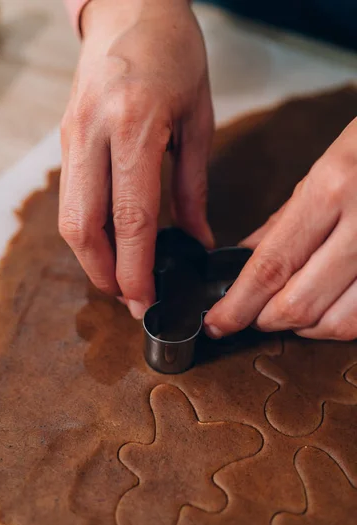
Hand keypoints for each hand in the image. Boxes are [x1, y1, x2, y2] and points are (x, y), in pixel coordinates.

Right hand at [60, 0, 213, 318]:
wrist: (129, 5)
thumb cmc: (173, 54)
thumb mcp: (198, 120)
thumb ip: (194, 187)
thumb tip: (197, 240)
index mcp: (135, 126)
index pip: (130, 218)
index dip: (136, 268)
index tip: (145, 300)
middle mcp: (93, 133)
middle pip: (83, 226)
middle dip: (104, 273)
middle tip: (130, 298)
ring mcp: (71, 135)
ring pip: (68, 217)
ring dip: (91, 257)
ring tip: (120, 277)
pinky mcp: (64, 138)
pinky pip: (71, 197)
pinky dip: (87, 229)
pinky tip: (109, 242)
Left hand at [204, 117, 356, 340]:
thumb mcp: (327, 167)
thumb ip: (285, 219)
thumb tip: (247, 256)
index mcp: (333, 188)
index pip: (271, 264)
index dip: (238, 303)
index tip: (217, 321)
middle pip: (299, 303)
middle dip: (264, 318)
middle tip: (251, 314)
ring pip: (337, 323)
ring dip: (303, 326)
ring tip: (289, 309)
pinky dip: (338, 323)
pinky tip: (327, 307)